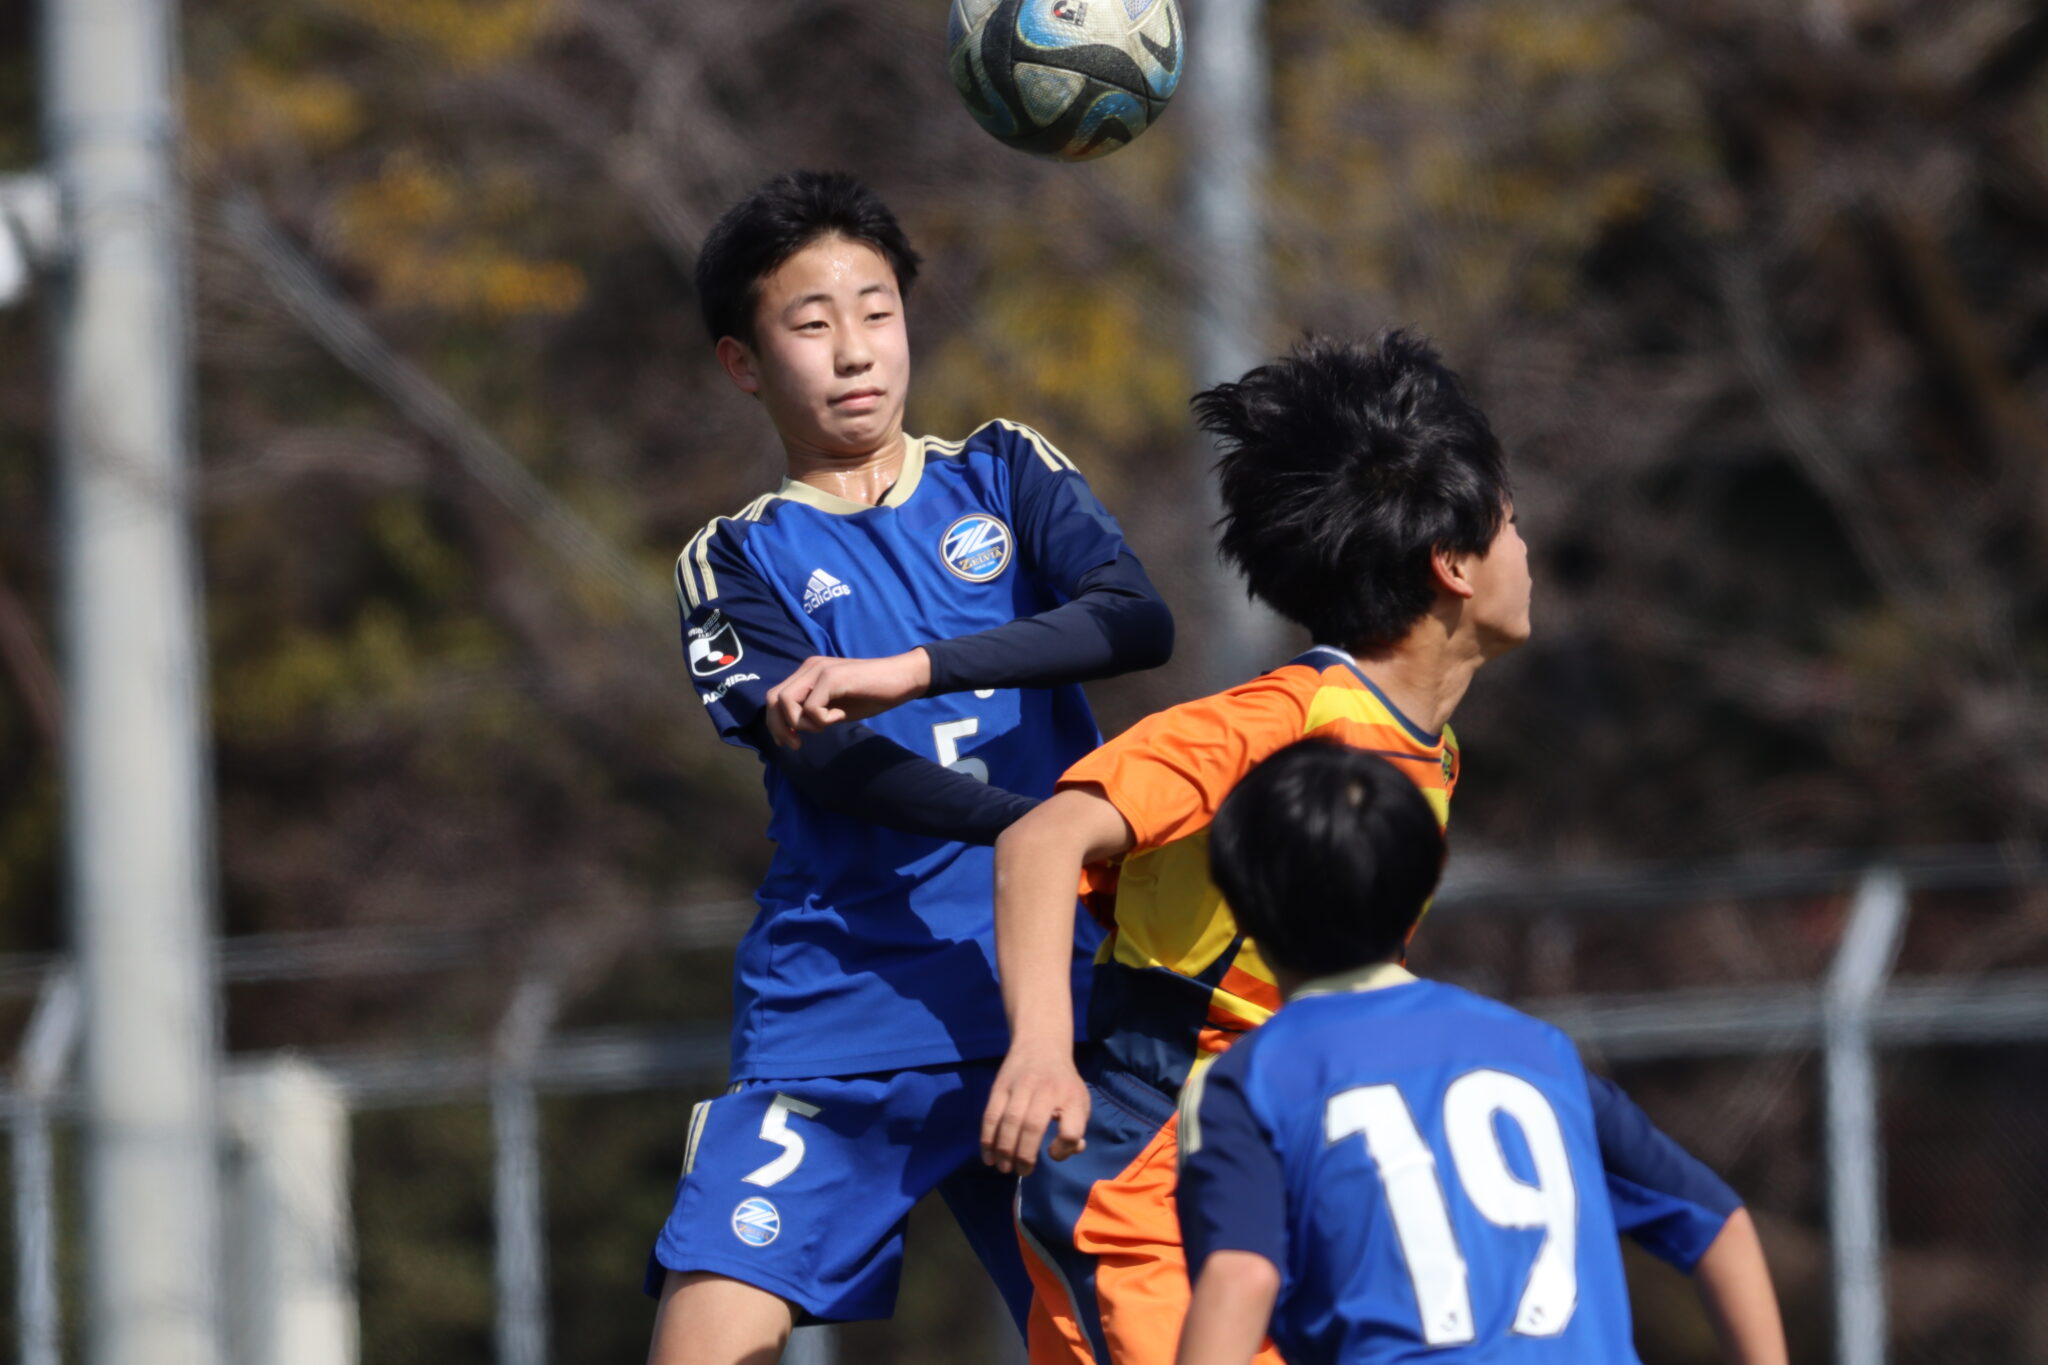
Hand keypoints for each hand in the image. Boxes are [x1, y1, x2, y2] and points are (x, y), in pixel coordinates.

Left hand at [764, 649, 931, 747]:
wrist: (902, 679)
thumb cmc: (872, 694)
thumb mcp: (836, 706)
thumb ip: (814, 712)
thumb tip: (793, 728)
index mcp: (808, 673)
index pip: (775, 696)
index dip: (775, 722)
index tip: (789, 742)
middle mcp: (810, 667)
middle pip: (773, 698)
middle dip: (779, 727)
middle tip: (795, 744)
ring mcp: (820, 670)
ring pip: (786, 702)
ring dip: (802, 723)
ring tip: (825, 726)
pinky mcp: (833, 677)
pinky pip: (811, 707)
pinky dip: (822, 720)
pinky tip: (840, 717)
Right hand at [981, 1043, 1089, 1175]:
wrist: (1041, 1045)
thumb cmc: (1063, 1082)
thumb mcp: (1080, 1101)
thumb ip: (1076, 1128)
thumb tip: (1070, 1150)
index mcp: (1071, 1097)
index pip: (1071, 1129)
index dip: (1063, 1148)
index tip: (1052, 1153)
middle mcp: (1047, 1090)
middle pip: (1033, 1127)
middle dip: (1024, 1155)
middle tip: (1022, 1172)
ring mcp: (1021, 1087)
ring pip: (1009, 1122)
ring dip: (1003, 1150)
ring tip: (1004, 1168)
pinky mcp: (1000, 1086)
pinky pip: (991, 1115)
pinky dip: (987, 1139)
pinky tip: (988, 1155)